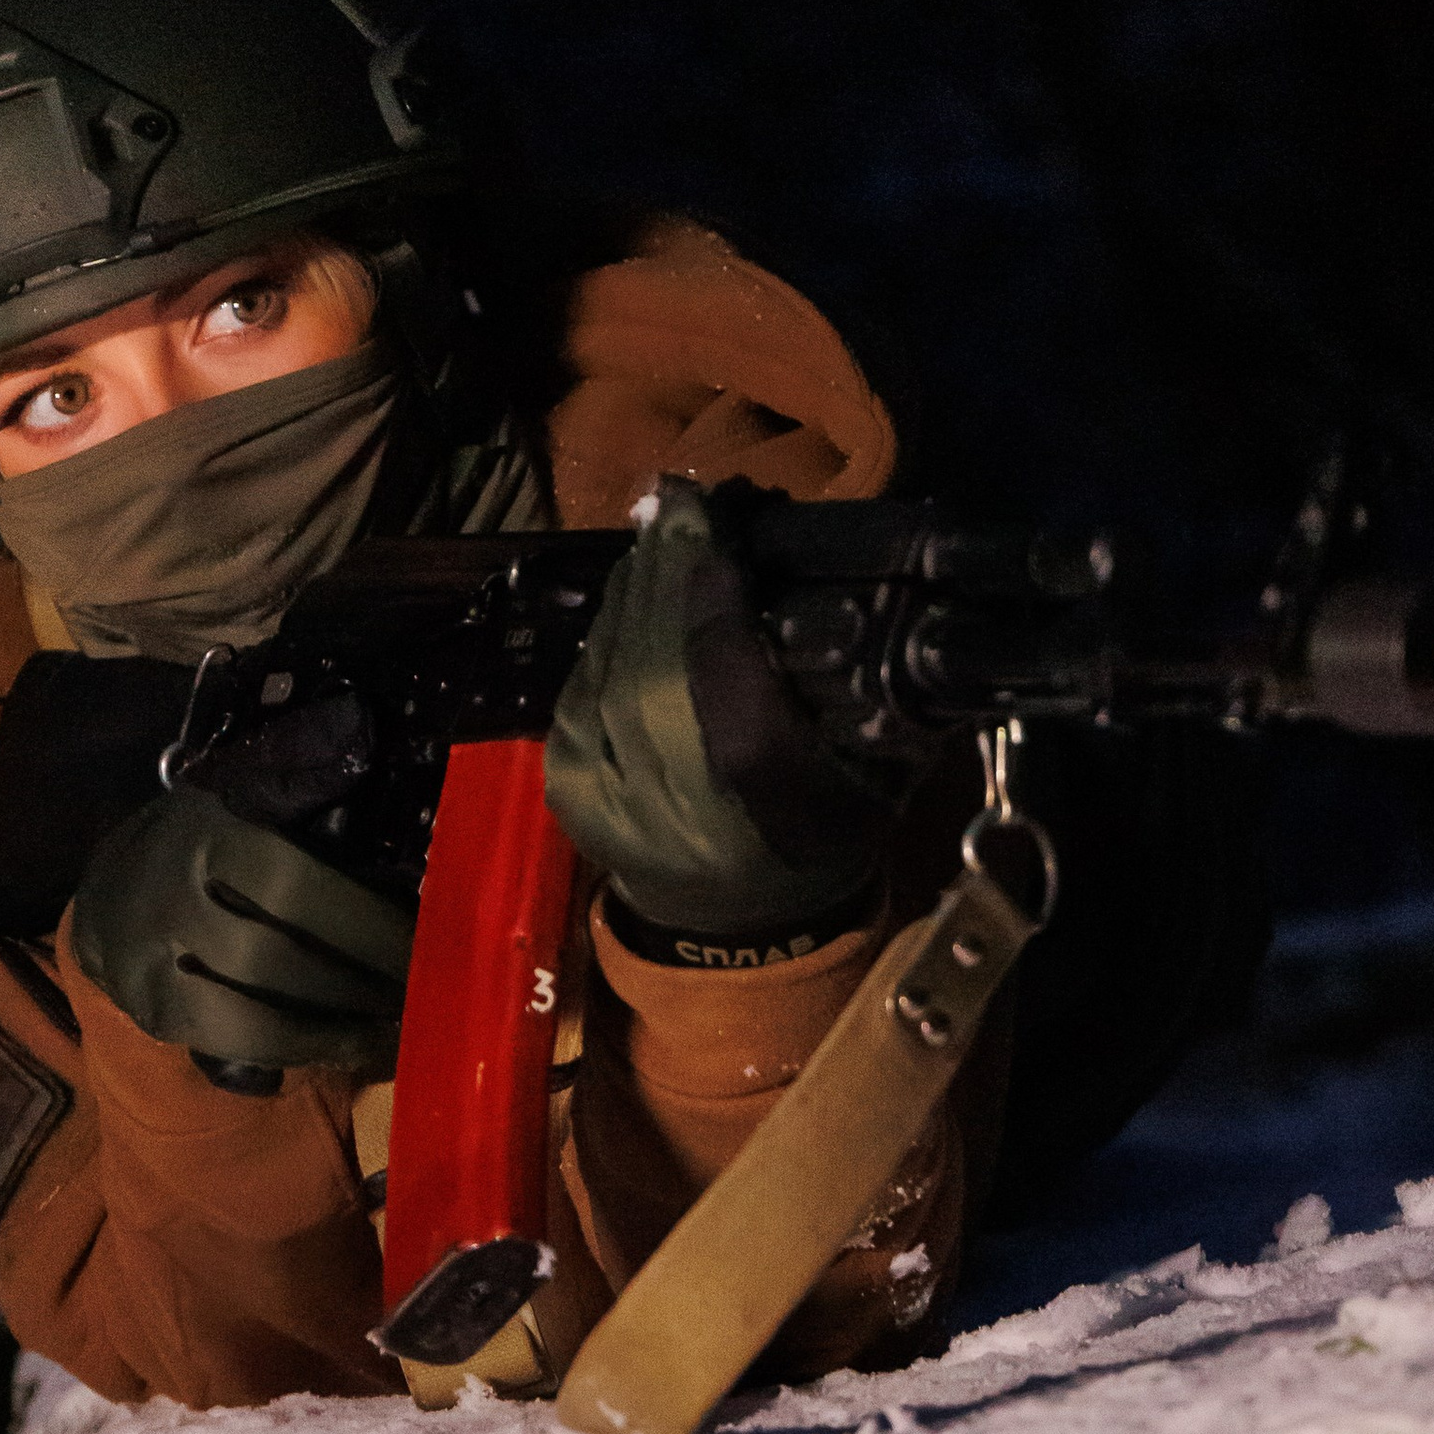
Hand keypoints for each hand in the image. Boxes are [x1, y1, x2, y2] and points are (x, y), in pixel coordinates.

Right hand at [68, 789, 411, 1070]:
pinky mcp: (151, 1009)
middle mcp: (172, 897)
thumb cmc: (211, 840)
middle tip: (420, 997)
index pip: (292, 885)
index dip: (364, 924)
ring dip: (332, 1031)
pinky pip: (228, 1044)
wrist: (112, 889)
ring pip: (249, 1015)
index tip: (424, 944)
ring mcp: (153, 961)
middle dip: (358, 985)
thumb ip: (301, 770)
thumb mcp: (247, 790)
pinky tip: (341, 1047)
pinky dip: (294, 1051)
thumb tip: (361, 728)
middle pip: (274, 959)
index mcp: (210, 833)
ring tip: (392, 1032)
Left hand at [543, 475, 903, 942]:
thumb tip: (833, 577)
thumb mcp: (867, 774)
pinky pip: (583, 679)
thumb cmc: (818, 844)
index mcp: (750, 787)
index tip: (713, 503)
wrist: (738, 934)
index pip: (715, 649)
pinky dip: (610, 632)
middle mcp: (663, 785)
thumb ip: (854, 688)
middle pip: (651, 641)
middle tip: (682, 498)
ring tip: (662, 535)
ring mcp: (602, 785)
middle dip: (666, 562)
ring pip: (609, 652)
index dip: (707, 569)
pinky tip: (635, 600)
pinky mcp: (566, 781)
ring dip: (636, 586)